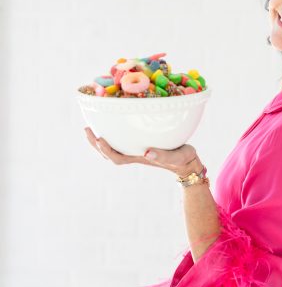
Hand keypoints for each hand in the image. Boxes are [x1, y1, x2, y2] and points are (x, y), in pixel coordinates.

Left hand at [84, 127, 201, 176]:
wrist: (188, 162)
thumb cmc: (182, 159)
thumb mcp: (175, 157)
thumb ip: (162, 156)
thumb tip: (147, 153)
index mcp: (139, 158)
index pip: (117, 157)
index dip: (106, 150)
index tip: (99, 138)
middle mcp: (135, 154)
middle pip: (110, 153)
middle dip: (96, 143)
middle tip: (87, 129)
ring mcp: (137, 150)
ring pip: (114, 147)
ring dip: (101, 139)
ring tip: (92, 127)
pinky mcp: (142, 143)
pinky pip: (122, 140)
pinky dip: (113, 133)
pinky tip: (112, 124)